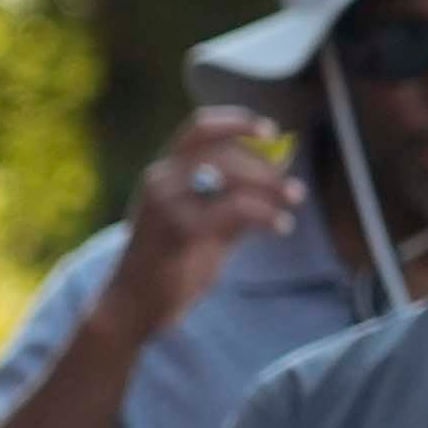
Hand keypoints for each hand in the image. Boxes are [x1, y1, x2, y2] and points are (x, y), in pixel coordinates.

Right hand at [104, 104, 308, 339]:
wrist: (134, 304)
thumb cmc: (173, 263)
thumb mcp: (208, 224)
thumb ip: (235, 199)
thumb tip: (280, 174)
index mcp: (165, 171)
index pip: (200, 128)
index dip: (238, 122)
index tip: (273, 132)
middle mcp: (161, 179)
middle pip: (224, 152)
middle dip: (265, 168)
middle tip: (294, 190)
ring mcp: (166, 202)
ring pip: (229, 176)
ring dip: (269, 186)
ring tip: (293, 202)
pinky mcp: (178, 230)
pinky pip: (233, 209)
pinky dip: (264, 214)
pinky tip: (280, 226)